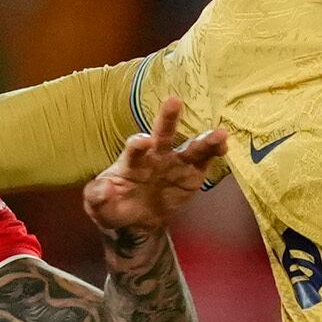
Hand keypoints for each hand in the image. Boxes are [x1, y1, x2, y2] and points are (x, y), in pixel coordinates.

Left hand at [81, 99, 227, 236]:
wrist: (136, 221)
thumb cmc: (115, 206)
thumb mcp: (99, 206)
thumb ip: (97, 197)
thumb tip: (103, 190)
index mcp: (131, 161)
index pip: (134, 148)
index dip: (138, 144)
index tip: (143, 142)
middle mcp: (155, 155)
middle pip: (162, 133)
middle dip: (167, 118)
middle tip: (174, 101)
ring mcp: (176, 162)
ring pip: (190, 147)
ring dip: (204, 139)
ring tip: (220, 133)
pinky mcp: (193, 173)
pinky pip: (205, 161)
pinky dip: (215, 152)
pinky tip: (224, 145)